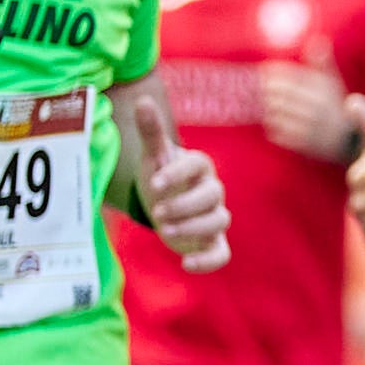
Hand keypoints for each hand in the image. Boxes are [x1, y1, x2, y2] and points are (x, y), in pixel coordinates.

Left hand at [130, 95, 229, 270]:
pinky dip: (208, 261)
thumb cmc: (162, 176)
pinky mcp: (212, 242)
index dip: (178, 175)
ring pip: (219, 222)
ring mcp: (215, 217)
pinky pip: (221, 253)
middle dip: (185, 205)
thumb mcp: (154, 156)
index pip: (198, 166)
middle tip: (157, 212)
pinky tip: (185, 264)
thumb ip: (150, 131)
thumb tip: (143, 100)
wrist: (165, 202)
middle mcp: (213, 191)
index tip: (154, 184)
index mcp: (200, 167)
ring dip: (193, 228)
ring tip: (164, 231)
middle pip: (212, 196)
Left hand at [255, 53, 352, 159]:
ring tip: (268, 106)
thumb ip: (323, 62)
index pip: (291, 77)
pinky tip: (276, 123)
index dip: (273, 72)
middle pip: (280, 95)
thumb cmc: (337, 106)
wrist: (351, 141)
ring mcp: (311, 128)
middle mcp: (318, 108)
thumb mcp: (334, 82)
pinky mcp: (306, 145)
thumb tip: (318, 39)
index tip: (264, 70)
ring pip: (277, 115)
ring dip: (268, 110)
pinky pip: (279, 134)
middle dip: (267, 90)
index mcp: (324, 90)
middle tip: (260, 88)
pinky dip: (274, 127)